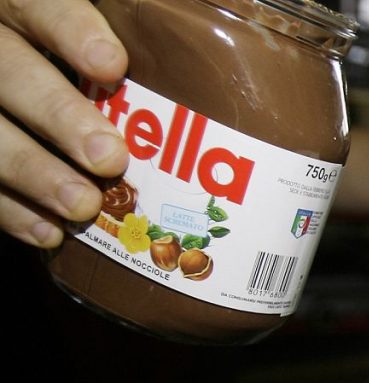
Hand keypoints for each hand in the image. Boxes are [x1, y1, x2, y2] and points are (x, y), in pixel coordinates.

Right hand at [0, 0, 128, 247]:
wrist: (37, 94)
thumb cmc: (90, 56)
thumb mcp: (117, 26)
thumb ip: (137, 27)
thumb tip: (209, 40)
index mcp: (19, 5)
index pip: (37, 4)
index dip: (70, 31)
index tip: (113, 65)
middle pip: (10, 72)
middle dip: (59, 115)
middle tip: (110, 157)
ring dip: (35, 173)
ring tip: (83, 205)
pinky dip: (12, 210)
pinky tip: (51, 233)